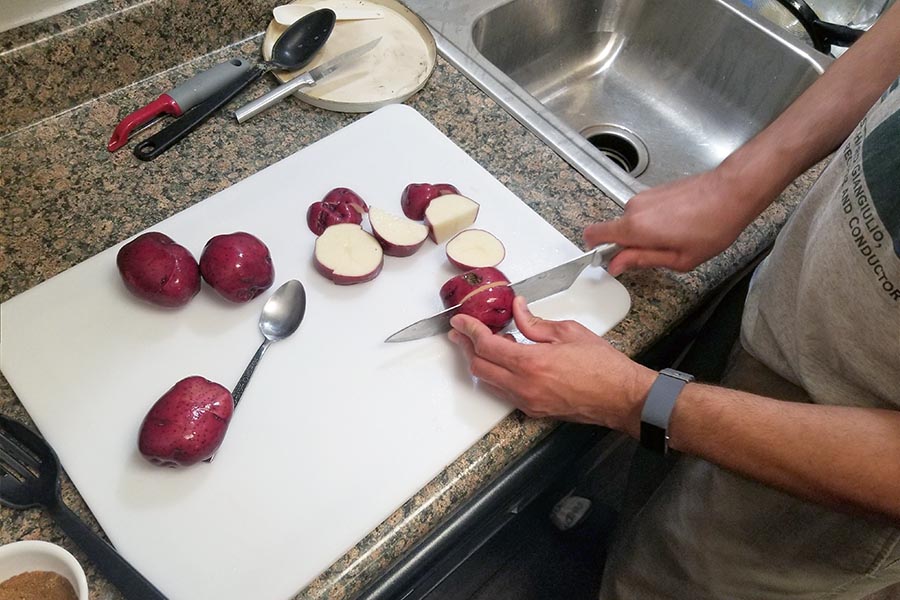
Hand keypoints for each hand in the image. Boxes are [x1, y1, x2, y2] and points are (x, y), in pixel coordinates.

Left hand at [448, 296, 656, 437]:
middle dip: (467, 347)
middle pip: (479, 367)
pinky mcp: (534, 412)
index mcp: (531, 363)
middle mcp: (524, 386)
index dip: (469, 331)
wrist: (621, 397)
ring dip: (483, 362)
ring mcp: (527, 402)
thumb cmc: (602, 365)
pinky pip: (505, 392)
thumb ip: (535, 321)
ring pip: (489, 382)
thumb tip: (517, 308)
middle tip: (463, 332)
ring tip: (488, 343)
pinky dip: (499, 375)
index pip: (486, 346)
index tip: (459, 321)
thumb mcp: (568, 332)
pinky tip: (508, 362)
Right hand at [583, 168, 758, 275]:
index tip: (607, 259)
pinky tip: (680, 225)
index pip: (594, 234)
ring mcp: (644, 197)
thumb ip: (641, 261)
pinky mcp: (655, 190)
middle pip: (616, 231)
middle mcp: (634, 208)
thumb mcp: (678, 259)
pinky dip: (656, 222)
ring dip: (646, 233)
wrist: (732, 191)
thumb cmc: (712, 226)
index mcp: (635, 228)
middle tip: (660, 253)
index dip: (595, 249)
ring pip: (633, 222)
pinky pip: (645, 212)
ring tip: (676, 237)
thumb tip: (616, 264)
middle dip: (631, 245)